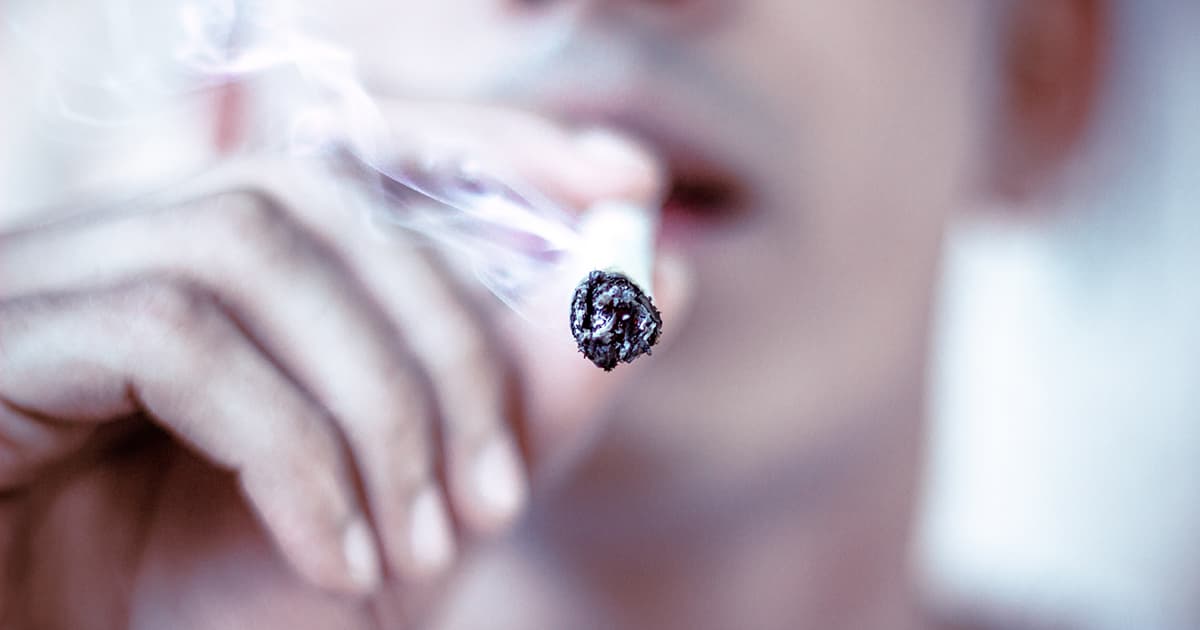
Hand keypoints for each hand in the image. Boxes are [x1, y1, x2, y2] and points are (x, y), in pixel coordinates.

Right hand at [0, 102, 689, 628]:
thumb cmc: (227, 605)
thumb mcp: (408, 502)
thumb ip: (523, 394)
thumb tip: (654, 279)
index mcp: (234, 265)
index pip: (368, 146)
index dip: (497, 144)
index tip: (624, 184)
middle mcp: (140, 239)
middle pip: (325, 195)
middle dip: (451, 340)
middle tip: (505, 495)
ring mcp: (60, 277)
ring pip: (257, 251)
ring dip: (379, 406)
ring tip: (427, 545)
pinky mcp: (7, 339)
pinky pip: (175, 341)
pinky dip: (291, 455)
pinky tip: (337, 559)